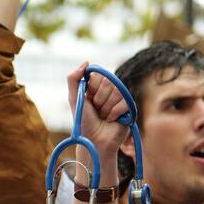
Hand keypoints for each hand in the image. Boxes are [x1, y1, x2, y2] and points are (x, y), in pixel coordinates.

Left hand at [66, 61, 129, 183]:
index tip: (89, 100)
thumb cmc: (84, 123)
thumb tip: (86, 62)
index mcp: (96, 87)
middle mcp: (109, 90)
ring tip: (104, 116)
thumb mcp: (74, 100)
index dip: (92, 89)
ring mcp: (120, 98)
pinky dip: (115, 113)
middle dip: (99, 100)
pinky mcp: (129, 107)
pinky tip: (112, 120)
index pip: (98, 76)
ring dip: (106, 108)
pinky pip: (124, 102)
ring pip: (116, 92)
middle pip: (108, 83)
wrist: (95, 141)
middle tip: (97, 111)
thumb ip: (73, 79)